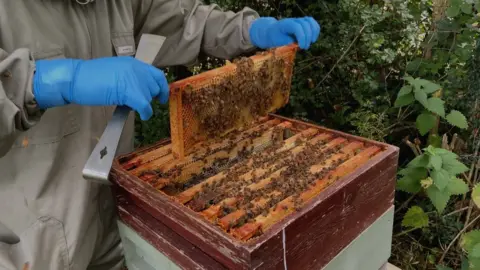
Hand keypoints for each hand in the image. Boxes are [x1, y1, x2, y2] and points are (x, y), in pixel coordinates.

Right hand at [33, 56, 168, 120]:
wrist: (76, 79)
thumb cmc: (90, 78)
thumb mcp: (115, 73)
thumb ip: (129, 78)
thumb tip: (140, 91)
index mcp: (133, 63)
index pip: (157, 74)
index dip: (161, 87)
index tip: (161, 97)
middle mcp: (136, 69)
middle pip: (155, 86)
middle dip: (152, 97)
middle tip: (144, 105)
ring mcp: (134, 79)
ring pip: (150, 96)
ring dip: (144, 104)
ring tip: (131, 106)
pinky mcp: (129, 91)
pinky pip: (145, 105)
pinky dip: (146, 113)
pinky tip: (143, 116)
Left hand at [249, 17, 320, 49]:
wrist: (272, 32)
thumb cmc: (274, 38)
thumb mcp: (278, 42)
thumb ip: (288, 42)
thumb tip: (297, 44)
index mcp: (285, 24)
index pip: (297, 27)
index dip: (302, 37)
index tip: (302, 47)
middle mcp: (293, 20)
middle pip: (305, 24)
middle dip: (307, 37)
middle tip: (304, 47)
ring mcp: (298, 20)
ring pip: (310, 21)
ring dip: (313, 33)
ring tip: (311, 42)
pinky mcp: (303, 23)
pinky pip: (312, 22)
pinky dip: (315, 30)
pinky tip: (313, 38)